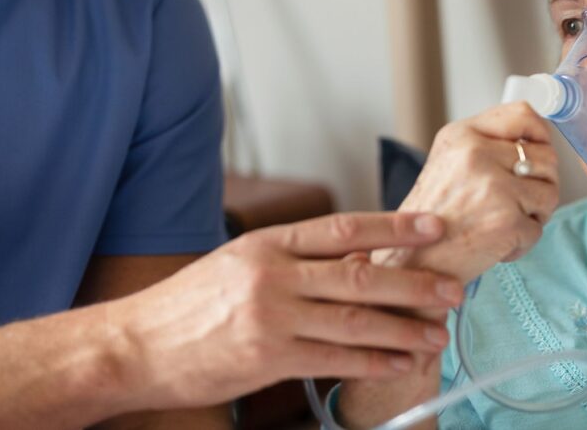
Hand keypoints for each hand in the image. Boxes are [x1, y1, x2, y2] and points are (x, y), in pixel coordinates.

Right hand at [110, 212, 463, 409]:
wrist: (134, 345)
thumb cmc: (187, 303)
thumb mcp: (238, 263)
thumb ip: (293, 259)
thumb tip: (355, 258)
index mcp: (267, 243)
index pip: (342, 228)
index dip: (394, 226)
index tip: (433, 227)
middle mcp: (272, 275)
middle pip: (359, 273)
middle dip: (414, 281)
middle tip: (452, 287)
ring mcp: (271, 317)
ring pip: (354, 319)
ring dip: (404, 327)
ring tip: (438, 332)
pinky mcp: (268, 358)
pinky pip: (334, 359)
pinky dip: (373, 360)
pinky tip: (400, 361)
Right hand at [374, 102, 559, 282]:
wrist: (411, 261)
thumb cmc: (431, 217)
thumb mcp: (449, 163)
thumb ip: (487, 146)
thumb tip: (535, 143)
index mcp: (462, 135)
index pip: (523, 115)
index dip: (541, 134)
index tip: (539, 151)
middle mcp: (476, 154)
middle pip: (546, 158)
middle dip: (539, 184)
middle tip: (513, 204)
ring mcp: (494, 187)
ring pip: (549, 193)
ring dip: (533, 215)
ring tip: (501, 224)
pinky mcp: (507, 221)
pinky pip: (538, 229)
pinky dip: (521, 243)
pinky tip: (494, 245)